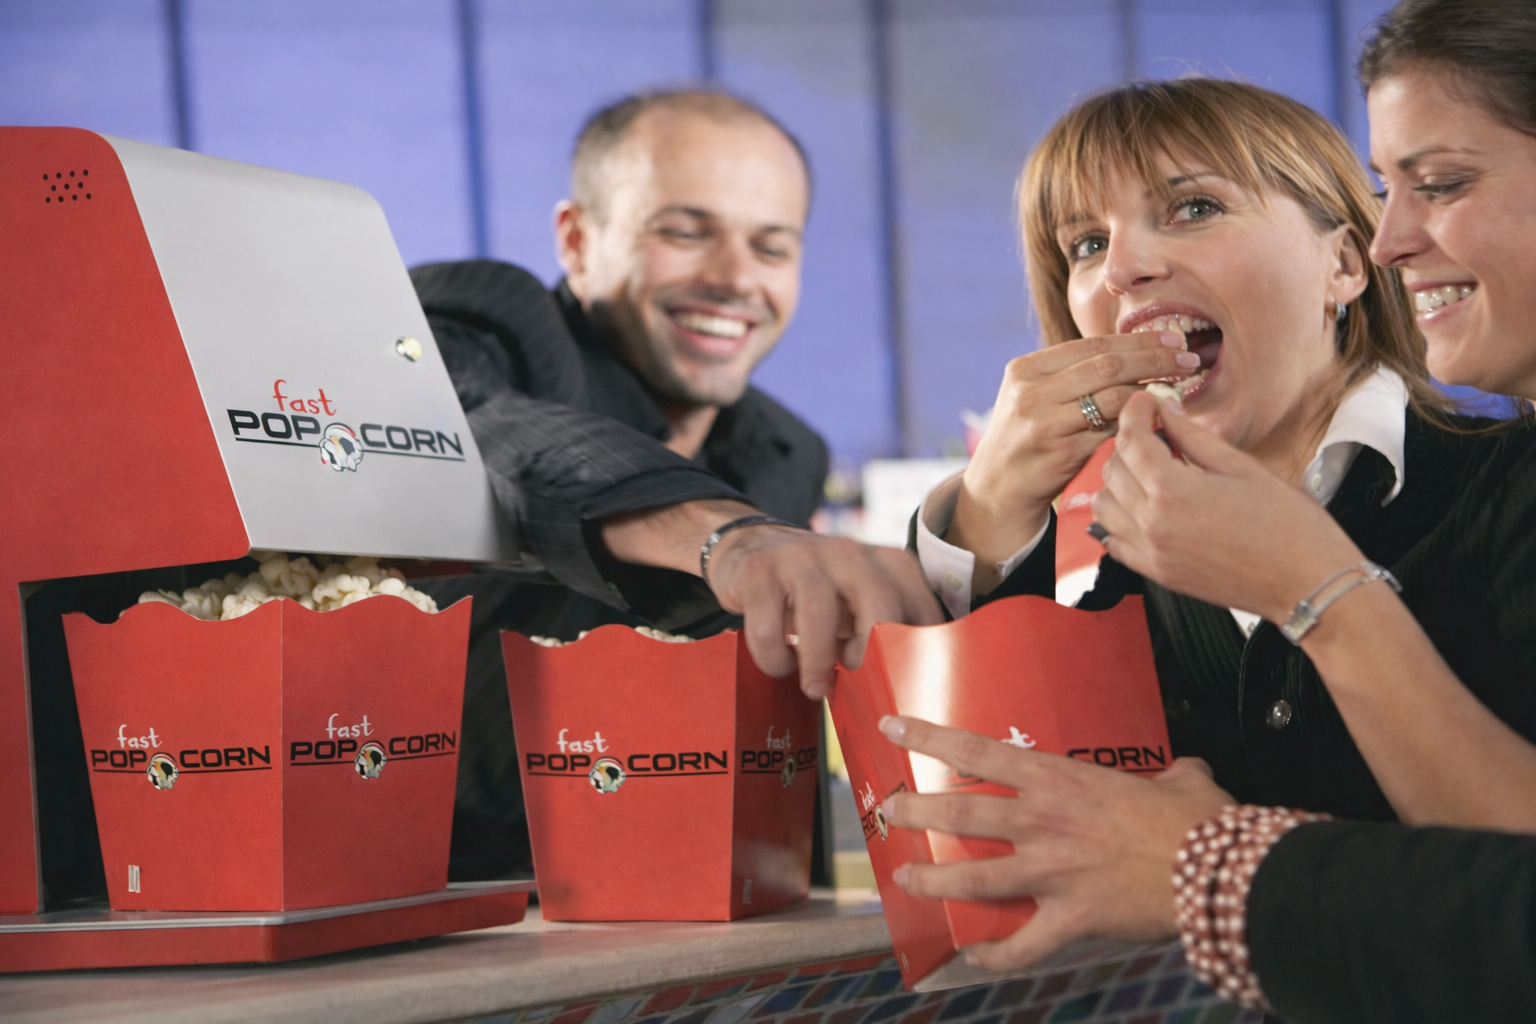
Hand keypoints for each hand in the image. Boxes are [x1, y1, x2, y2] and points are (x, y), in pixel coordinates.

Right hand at [707, 526, 942, 698]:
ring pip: (820, 618)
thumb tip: (912, 695)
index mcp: (889, 563)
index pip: (921, 613)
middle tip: (858, 689)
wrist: (756, 546)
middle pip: (880, 608)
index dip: (915, 659)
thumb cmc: (823, 593)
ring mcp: (802, 556)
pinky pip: (768, 629)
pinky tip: (781, 661)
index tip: (900, 691)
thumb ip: (892, 634)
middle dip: (870, 660)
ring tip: (815, 687)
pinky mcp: (758, 570)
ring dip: (817, 666)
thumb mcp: (864, 603)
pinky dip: (775, 659)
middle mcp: (851, 552)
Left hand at [879, 715, 1231, 971]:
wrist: (1222, 873)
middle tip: (891, 812)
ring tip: (906, 880)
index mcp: (1061, 781)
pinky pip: (1022, 946)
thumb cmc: (1201, 823)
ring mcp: (1053, 873)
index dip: (930, 738)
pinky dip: (996, 956)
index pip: (980, 752)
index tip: (895, 728)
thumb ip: (1170, 773)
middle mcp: (1045, 822)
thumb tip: (1183, 772)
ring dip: (934, 881)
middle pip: (960, 815)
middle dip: (917, 813)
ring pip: (973, 879)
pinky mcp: (1070, 919)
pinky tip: (977, 957)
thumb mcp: (1182, 780)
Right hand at [949, 333, 1196, 592]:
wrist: (996, 489)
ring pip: (1113, 397)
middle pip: (1107, 365)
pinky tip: (1156, 420)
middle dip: (1155, 359)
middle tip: (1188, 359)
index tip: (1173, 338)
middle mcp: (1031, 393)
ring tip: (1176, 389)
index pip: (1094, 344)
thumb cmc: (1027, 437)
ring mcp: (1044, 424)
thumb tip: (1136, 351)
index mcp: (1026, 369)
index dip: (1139, 340)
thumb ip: (1072, 374)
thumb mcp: (1034, 396)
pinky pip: (1111, 432)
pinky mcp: (1060, 453)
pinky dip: (1137, 424)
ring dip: (1150, 392)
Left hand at [1092, 392, 1363, 620]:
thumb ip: (1195, 438)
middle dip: (1129, 445)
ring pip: (1104, 506)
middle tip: (1156, 435)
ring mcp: (1151, 553)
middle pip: (1114, 470)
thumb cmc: (1289, 525)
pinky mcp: (1158, 574)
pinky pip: (1114, 542)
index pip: (1132, 441)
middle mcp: (1152, 524)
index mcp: (1173, 491)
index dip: (1135, 413)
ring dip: (1119, 482)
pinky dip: (1119, 520)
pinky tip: (1145, 507)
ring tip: (1150, 472)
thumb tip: (1168, 410)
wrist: (1307, 583)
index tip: (1145, 402)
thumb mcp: (1242, 468)